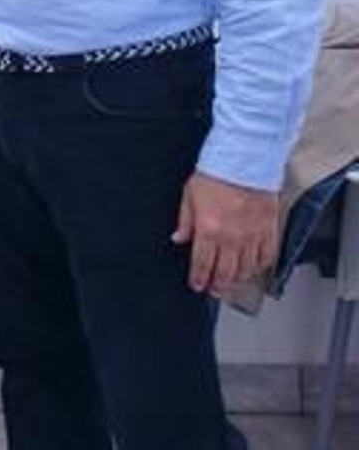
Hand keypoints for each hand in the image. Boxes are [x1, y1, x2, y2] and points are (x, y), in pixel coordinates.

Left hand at [172, 170, 279, 294]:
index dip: (199, 279)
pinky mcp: (270, 231)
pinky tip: (254, 268)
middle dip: (217, 285)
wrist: (246, 159)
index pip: (202, 264)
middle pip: (225, 273)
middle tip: (213, 289)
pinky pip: (267, 257)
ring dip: (237, 279)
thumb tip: (178, 238)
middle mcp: (232, 238)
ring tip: (231, 282)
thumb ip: (185, 220)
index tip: (197, 285)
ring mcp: (253, 236)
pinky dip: (260, 267)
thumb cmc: (217, 172)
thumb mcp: (189, 194)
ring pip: (246, 269)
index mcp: (209, 230)